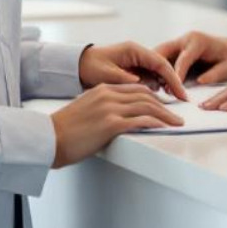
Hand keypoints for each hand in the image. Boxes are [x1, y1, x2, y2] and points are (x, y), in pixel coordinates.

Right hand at [50, 84, 183, 167]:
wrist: (50, 138)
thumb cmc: (64, 130)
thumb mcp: (85, 110)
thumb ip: (103, 108)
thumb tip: (118, 118)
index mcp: (102, 89)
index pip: (136, 89)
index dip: (153, 97)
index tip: (163, 105)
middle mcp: (108, 95)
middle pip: (145, 96)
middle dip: (164, 105)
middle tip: (176, 115)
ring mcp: (110, 108)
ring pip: (147, 107)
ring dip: (166, 115)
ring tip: (177, 123)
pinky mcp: (111, 124)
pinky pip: (141, 121)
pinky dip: (156, 123)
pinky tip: (165, 127)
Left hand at [79, 41, 187, 100]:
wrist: (78, 65)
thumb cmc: (90, 66)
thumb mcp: (106, 74)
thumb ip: (124, 78)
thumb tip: (142, 84)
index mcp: (133, 50)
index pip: (160, 63)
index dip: (172, 77)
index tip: (180, 92)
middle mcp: (138, 53)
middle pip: (162, 67)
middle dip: (173, 82)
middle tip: (182, 99)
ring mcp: (137, 61)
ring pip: (158, 73)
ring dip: (166, 85)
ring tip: (173, 102)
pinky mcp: (134, 69)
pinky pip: (150, 77)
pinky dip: (156, 87)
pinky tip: (159, 99)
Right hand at [154, 30, 226, 85]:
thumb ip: (215, 74)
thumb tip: (199, 81)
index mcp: (197, 41)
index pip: (182, 58)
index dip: (176, 74)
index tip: (171, 89)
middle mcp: (185, 39)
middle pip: (163, 51)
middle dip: (156, 69)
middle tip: (154, 88)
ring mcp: (179, 43)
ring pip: (158, 54)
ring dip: (153, 69)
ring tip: (151, 87)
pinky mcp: (176, 51)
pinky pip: (162, 59)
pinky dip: (156, 70)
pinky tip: (153, 83)